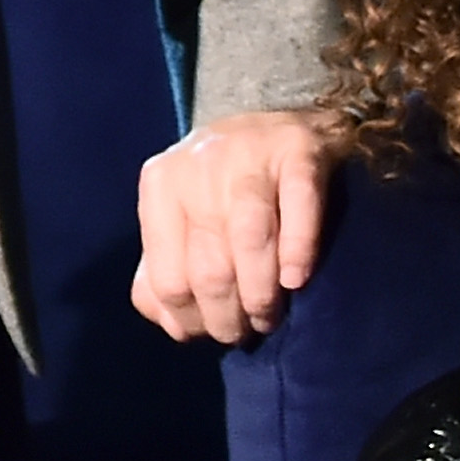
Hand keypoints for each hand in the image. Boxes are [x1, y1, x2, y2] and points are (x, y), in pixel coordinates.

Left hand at [132, 104, 344, 343]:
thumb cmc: (223, 189)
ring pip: (250, 240)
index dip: (194, 321)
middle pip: (210, 268)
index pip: (168, 280)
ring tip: (271, 315)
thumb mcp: (180, 223)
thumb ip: (165, 272)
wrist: (279, 126)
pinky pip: (299, 206)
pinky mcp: (299, 148)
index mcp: (160, 185)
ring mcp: (249, 152)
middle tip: (250, 329)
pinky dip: (298, 250)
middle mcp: (197, 164)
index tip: (216, 334)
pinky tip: (296, 280)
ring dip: (262, 294)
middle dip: (231, 316)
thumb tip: (176, 326)